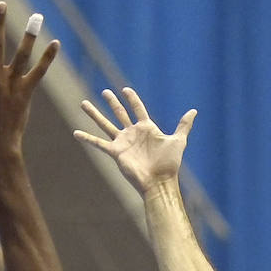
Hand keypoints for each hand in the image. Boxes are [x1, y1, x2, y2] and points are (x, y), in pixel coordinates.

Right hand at [75, 87, 195, 196]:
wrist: (159, 181)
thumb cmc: (169, 164)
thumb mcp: (178, 140)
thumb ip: (184, 125)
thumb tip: (194, 111)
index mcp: (146, 128)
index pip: (137, 108)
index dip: (132, 99)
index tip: (125, 89)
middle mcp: (132, 134)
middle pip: (119, 113)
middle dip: (112, 102)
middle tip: (105, 91)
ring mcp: (123, 142)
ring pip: (105, 124)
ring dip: (95, 114)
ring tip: (84, 103)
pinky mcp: (116, 153)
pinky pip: (98, 143)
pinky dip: (87, 138)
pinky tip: (76, 133)